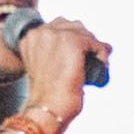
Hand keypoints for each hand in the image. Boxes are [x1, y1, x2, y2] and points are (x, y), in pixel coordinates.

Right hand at [13, 14, 97, 133]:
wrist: (47, 107)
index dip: (73, 38)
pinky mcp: (73, 42)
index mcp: (31, 36)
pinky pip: (96, 44)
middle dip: (85, 40)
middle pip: (73, 26)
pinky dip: (102, 55)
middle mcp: (41, 32)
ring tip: (99, 64)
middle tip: (93, 56)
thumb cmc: (47, 95)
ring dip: (95, 48)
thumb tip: (84, 44)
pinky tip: (102, 68)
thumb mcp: (45, 66)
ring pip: (86, 34)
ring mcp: (57, 35)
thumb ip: (55, 52)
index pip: (58, 26)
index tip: (81, 54)